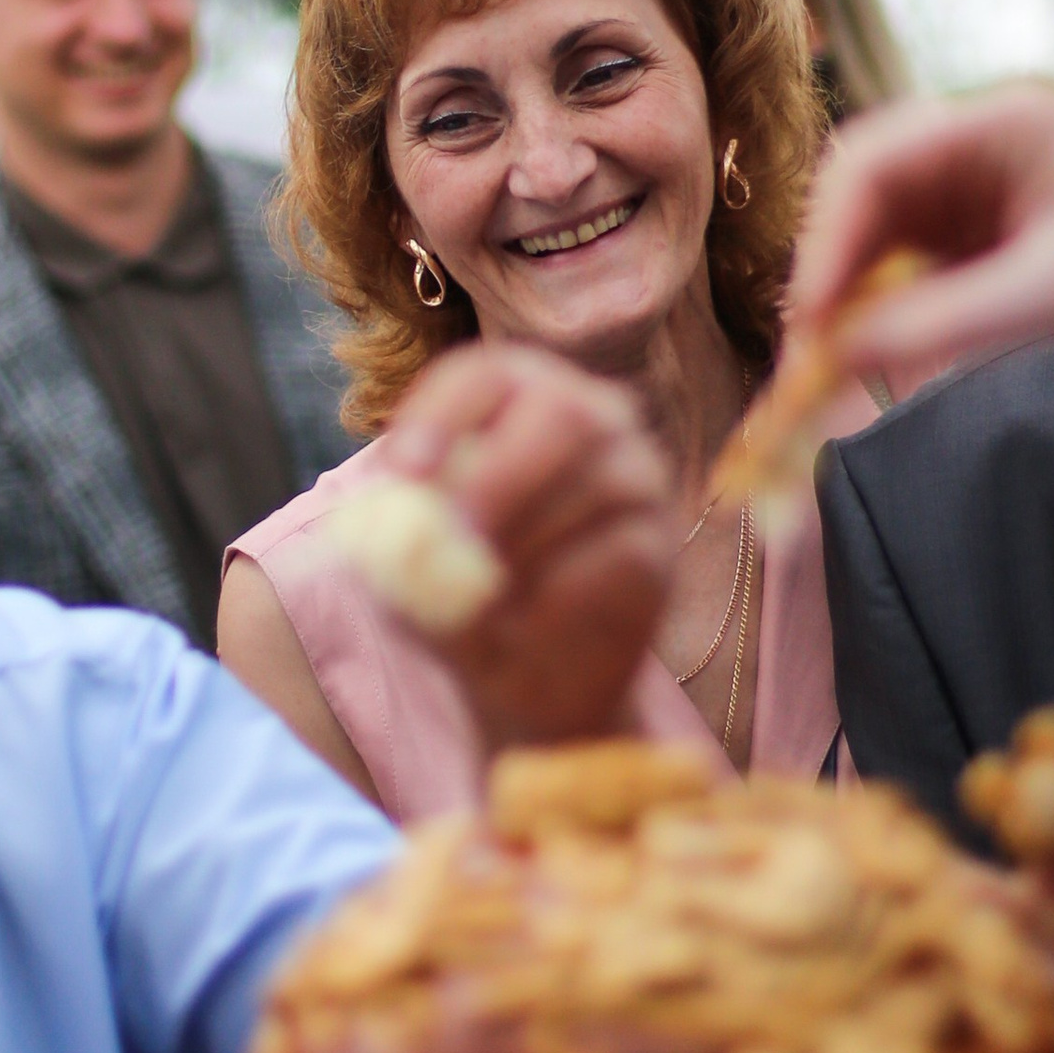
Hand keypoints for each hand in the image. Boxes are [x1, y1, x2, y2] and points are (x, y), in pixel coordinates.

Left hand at [379, 343, 681, 754]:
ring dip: (528, 547)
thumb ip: (394, 545)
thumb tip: (393, 529)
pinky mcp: (659, 546)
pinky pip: (620, 553)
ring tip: (482, 596)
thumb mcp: (405, 570)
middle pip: (565, 414)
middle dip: (503, 474)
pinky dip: (561, 592)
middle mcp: (591, 418)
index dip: (443, 416)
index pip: (485, 376)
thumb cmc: (457, 594)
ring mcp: (637, 478)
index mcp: (515, 399)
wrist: (524, 676)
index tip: (405, 475)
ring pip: (597, 487)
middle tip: (458, 533)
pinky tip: (523, 623)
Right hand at [789, 84, 1053, 380]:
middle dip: (832, 267)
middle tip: (810, 350)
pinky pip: (934, 270)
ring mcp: (1003, 192)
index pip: (871, 163)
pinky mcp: (1017, 240)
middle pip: (869, 192)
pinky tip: (898, 361)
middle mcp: (992, 147)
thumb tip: (841, 349)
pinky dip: (908, 313)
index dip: (823, 241)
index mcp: (1003, 124)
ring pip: (895, 235)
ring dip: (865, 296)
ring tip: (843, 367)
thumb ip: (946, 320)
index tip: (806, 320)